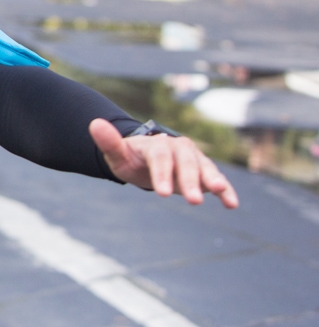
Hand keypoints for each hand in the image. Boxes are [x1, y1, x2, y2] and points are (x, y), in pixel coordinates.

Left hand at [90, 119, 238, 207]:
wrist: (144, 158)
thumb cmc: (130, 158)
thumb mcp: (117, 154)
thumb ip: (109, 142)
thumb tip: (94, 123)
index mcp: (155, 144)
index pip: (159, 158)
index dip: (161, 174)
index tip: (161, 193)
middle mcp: (178, 147)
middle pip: (185, 163)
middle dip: (189, 181)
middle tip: (192, 201)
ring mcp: (193, 158)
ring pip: (204, 167)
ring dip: (213, 180)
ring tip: (220, 192)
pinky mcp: (204, 170)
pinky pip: (216, 179)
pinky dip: (225, 190)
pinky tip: (232, 204)